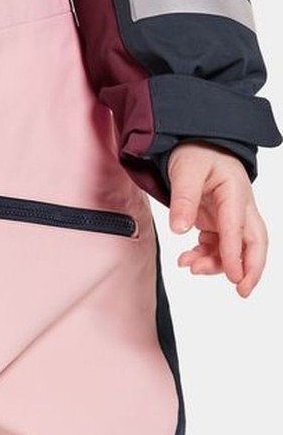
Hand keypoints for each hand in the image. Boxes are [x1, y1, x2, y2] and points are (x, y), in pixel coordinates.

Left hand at [167, 144, 267, 296]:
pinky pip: (219, 246)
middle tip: (242, 291)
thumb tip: (179, 229)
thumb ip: (183, 199)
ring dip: (217, 264)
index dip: (236, 254)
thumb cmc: (195, 152)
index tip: (235, 278)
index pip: (238, 228)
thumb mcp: (185, 171)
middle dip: (251, 268)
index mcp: (235, 191)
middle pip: (254, 242)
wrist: (195, 143)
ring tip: (190, 267)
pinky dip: (206, 257)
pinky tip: (187, 260)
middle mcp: (240, 206)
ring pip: (235, 248)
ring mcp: (231, 215)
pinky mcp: (220, 221)